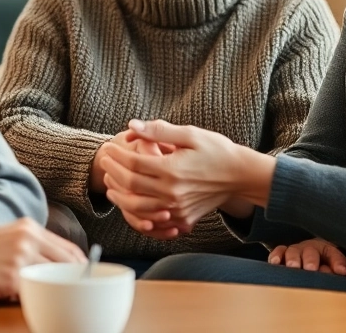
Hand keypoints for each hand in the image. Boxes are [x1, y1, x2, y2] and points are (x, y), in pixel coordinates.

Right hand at [0, 218, 84, 301]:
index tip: (86, 282)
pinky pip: (33, 294)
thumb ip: (29, 248)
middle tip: (77, 299)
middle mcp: (28, 239)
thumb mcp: (3, 239)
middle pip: (68, 265)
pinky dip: (34, 302)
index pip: (70, 249)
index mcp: (28, 227)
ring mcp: (21, 258)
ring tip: (56, 304)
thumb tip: (54, 268)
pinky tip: (31, 306)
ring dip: (56, 294)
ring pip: (54, 280)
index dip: (82, 269)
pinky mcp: (10, 278)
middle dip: (75, 284)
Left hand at [99, 119, 273, 234]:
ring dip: (119, 194)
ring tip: (110, 182)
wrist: (241, 175)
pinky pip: (152, 220)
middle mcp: (172, 192)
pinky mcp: (182, 218)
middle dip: (112, 172)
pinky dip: (136, 212)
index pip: (132, 163)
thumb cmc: (217, 151)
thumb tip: (132, 126)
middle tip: (104, 161)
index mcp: (172, 170)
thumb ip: (159, 130)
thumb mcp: (190, 134)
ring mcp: (176, 208)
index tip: (108, 147)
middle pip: (130, 184)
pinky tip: (130, 201)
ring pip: (137, 206)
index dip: (116, 155)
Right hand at [268, 238, 345, 274]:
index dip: (337, 262)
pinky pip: (278, 251)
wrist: (307, 259)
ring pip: (293, 251)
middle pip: (311, 251)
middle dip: (311, 260)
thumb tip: (340, 273)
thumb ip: (335, 270)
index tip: (341, 272)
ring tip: (293, 267)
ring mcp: (295, 251)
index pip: (333, 254)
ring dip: (293, 259)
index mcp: (326, 251)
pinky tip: (275, 262)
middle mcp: (309, 249)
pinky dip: (276, 256)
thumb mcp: (331, 268)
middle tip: (311, 268)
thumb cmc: (321, 266)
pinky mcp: (281, 254)